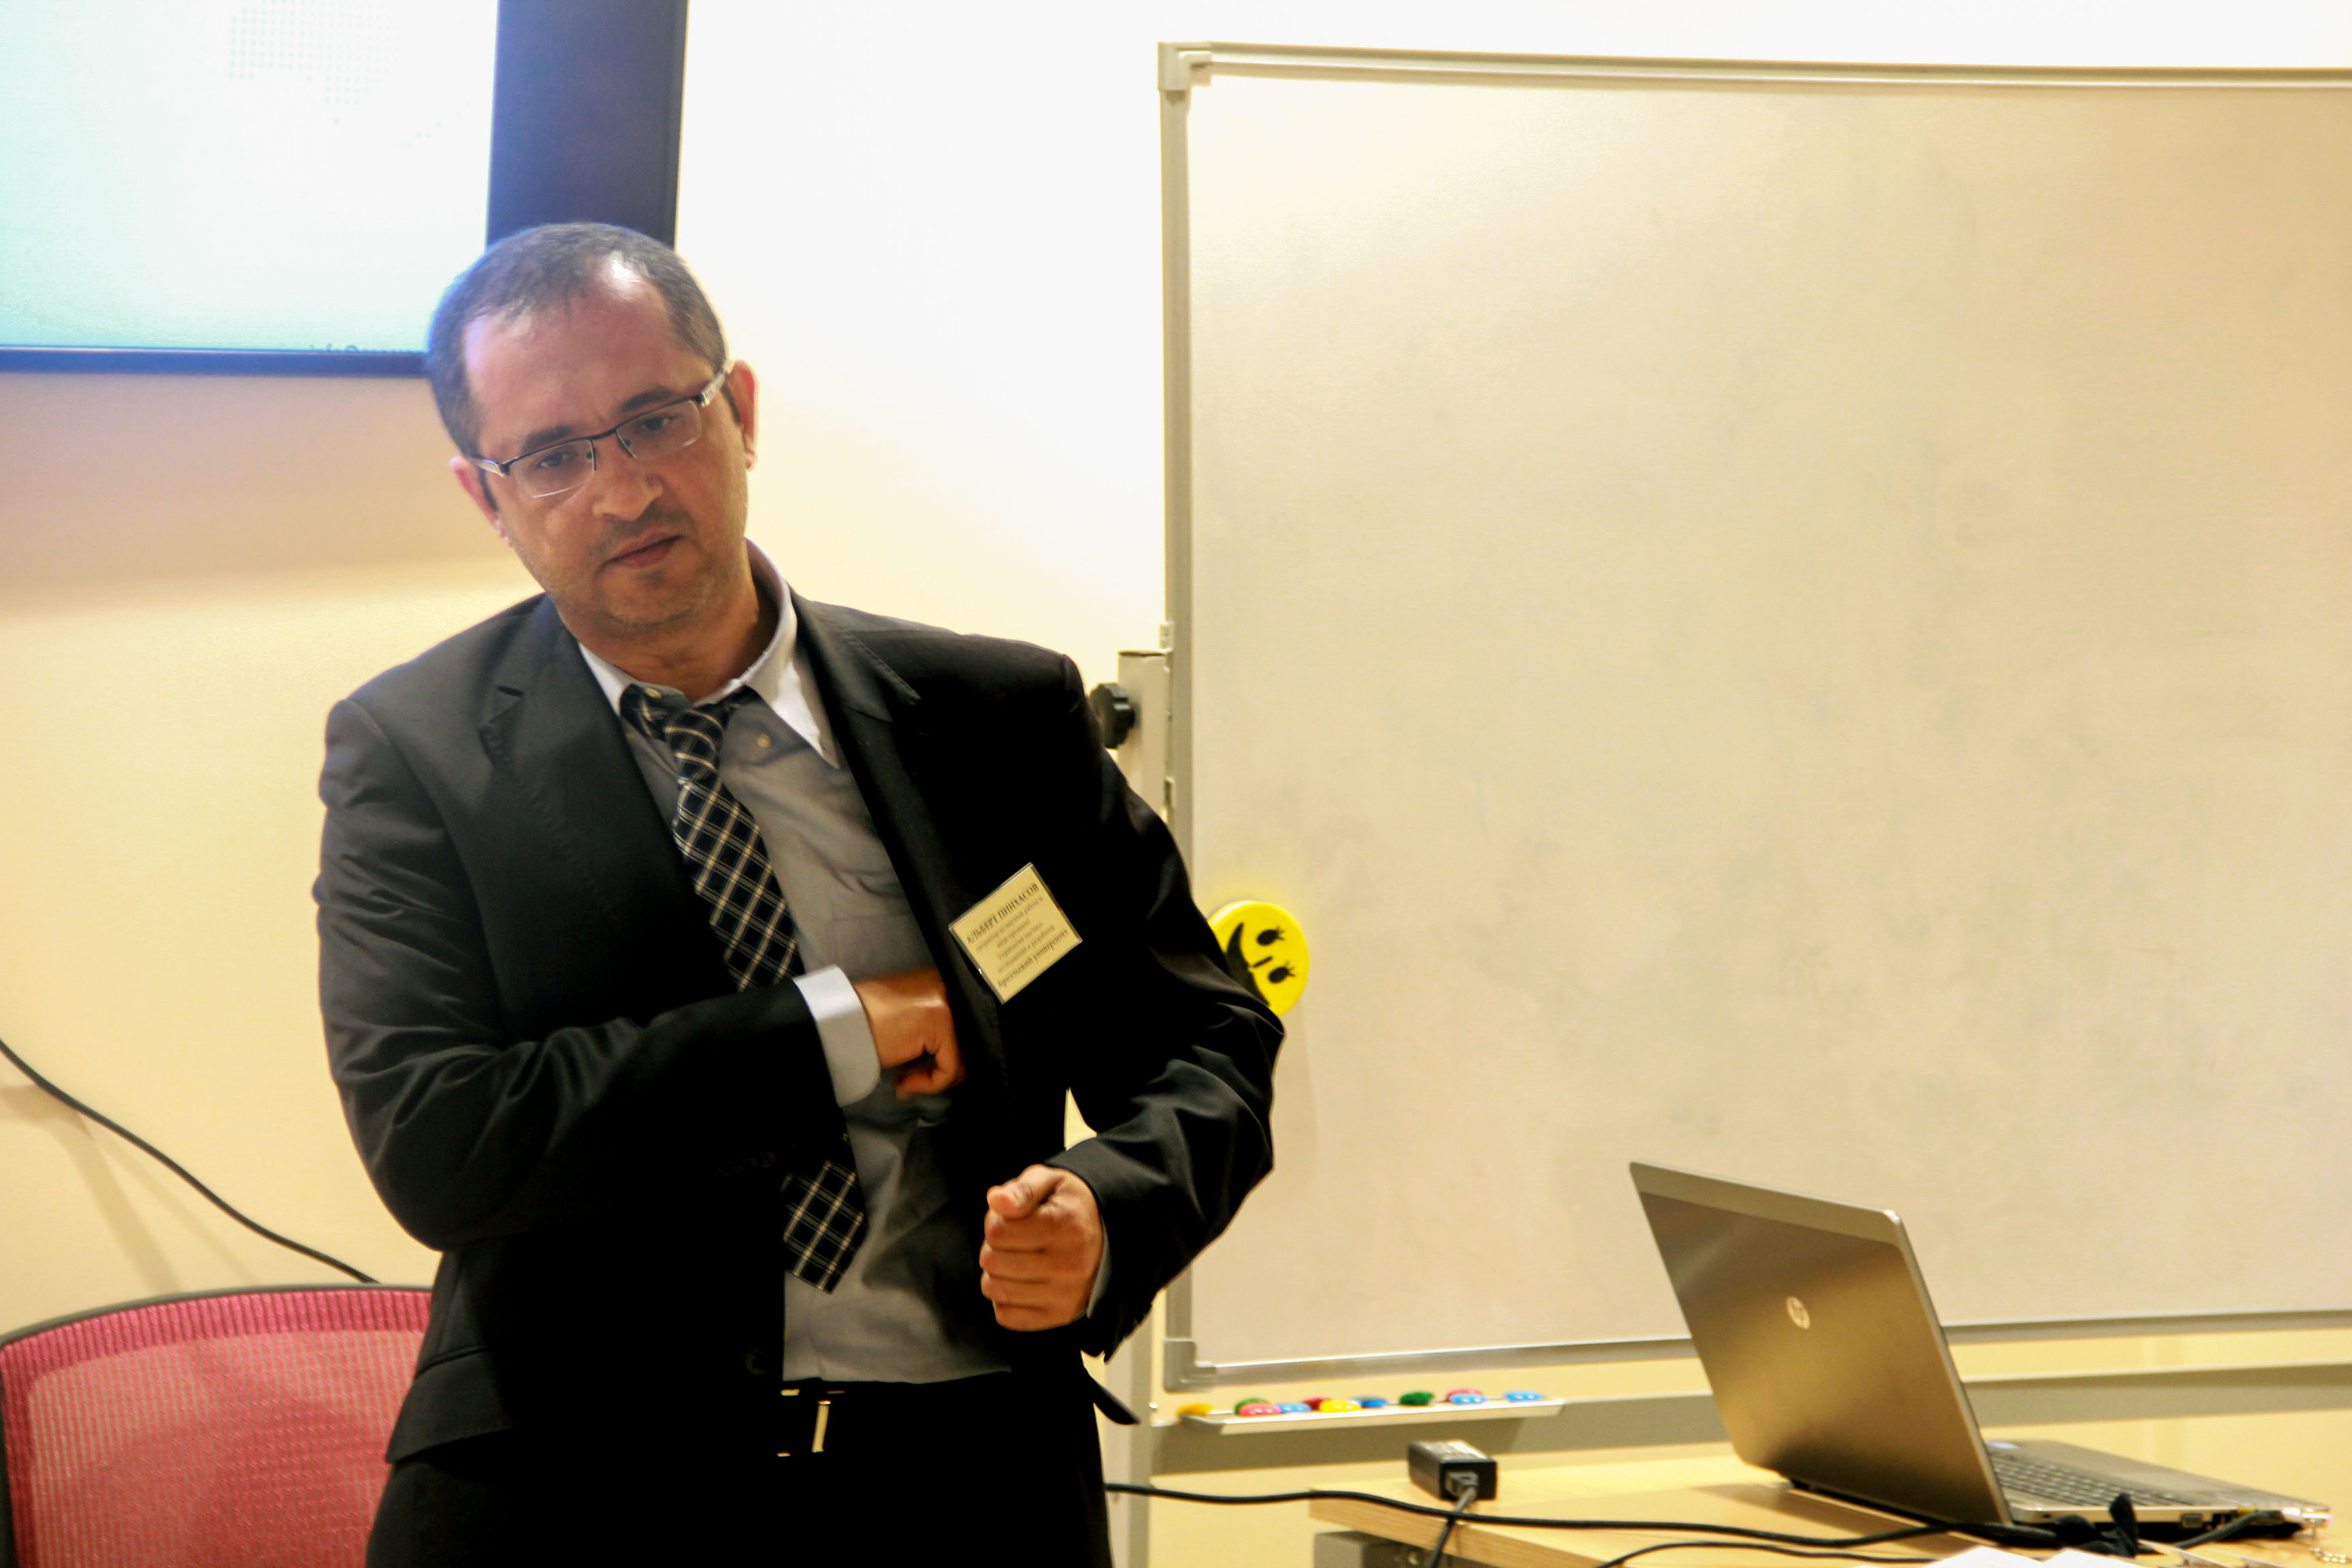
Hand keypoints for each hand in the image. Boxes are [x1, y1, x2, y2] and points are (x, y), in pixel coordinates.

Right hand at [853, 967, 964, 1096]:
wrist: (841, 1023)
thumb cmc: (867, 1022)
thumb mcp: (909, 1018)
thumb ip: (934, 1027)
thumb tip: (958, 1057)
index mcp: (943, 982)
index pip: (967, 1026)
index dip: (952, 1055)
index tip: (927, 1071)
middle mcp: (950, 986)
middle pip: (970, 1041)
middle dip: (949, 1069)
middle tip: (922, 1082)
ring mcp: (948, 1002)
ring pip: (963, 1058)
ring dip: (937, 1080)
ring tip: (908, 1082)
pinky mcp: (941, 1022)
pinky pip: (950, 1067)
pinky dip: (930, 1083)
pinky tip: (905, 1083)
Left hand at [980, 1165, 1103, 1330]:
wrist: (1106, 1236)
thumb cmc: (1068, 1207)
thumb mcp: (1050, 1182)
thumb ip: (1022, 1189)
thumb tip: (995, 1200)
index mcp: (1065, 1226)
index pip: (997, 1232)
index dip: (996, 1221)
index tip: (1012, 1218)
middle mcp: (1069, 1264)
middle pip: (993, 1262)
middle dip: (994, 1247)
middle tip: (1014, 1239)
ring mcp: (1066, 1295)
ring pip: (995, 1290)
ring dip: (997, 1273)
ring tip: (1017, 1259)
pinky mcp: (1060, 1316)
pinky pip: (1007, 1316)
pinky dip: (1005, 1299)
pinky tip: (1021, 1282)